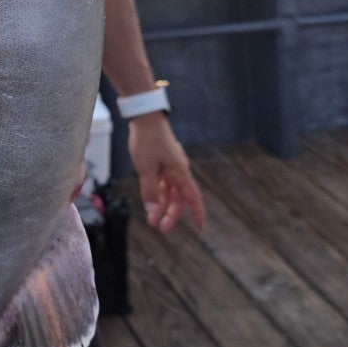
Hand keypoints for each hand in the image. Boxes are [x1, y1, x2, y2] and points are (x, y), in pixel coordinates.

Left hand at [127, 112, 205, 233]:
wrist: (146, 118)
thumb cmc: (148, 141)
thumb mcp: (146, 169)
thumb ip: (149, 191)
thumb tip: (153, 212)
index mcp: (180, 173)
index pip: (193, 197)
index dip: (198, 213)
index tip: (201, 228)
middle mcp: (179, 171)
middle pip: (179, 198)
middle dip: (171, 214)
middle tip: (161, 228)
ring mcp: (171, 167)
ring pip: (169, 192)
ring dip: (161, 205)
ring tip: (151, 218)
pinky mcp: (162, 163)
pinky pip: (162, 183)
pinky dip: (157, 193)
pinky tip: (149, 201)